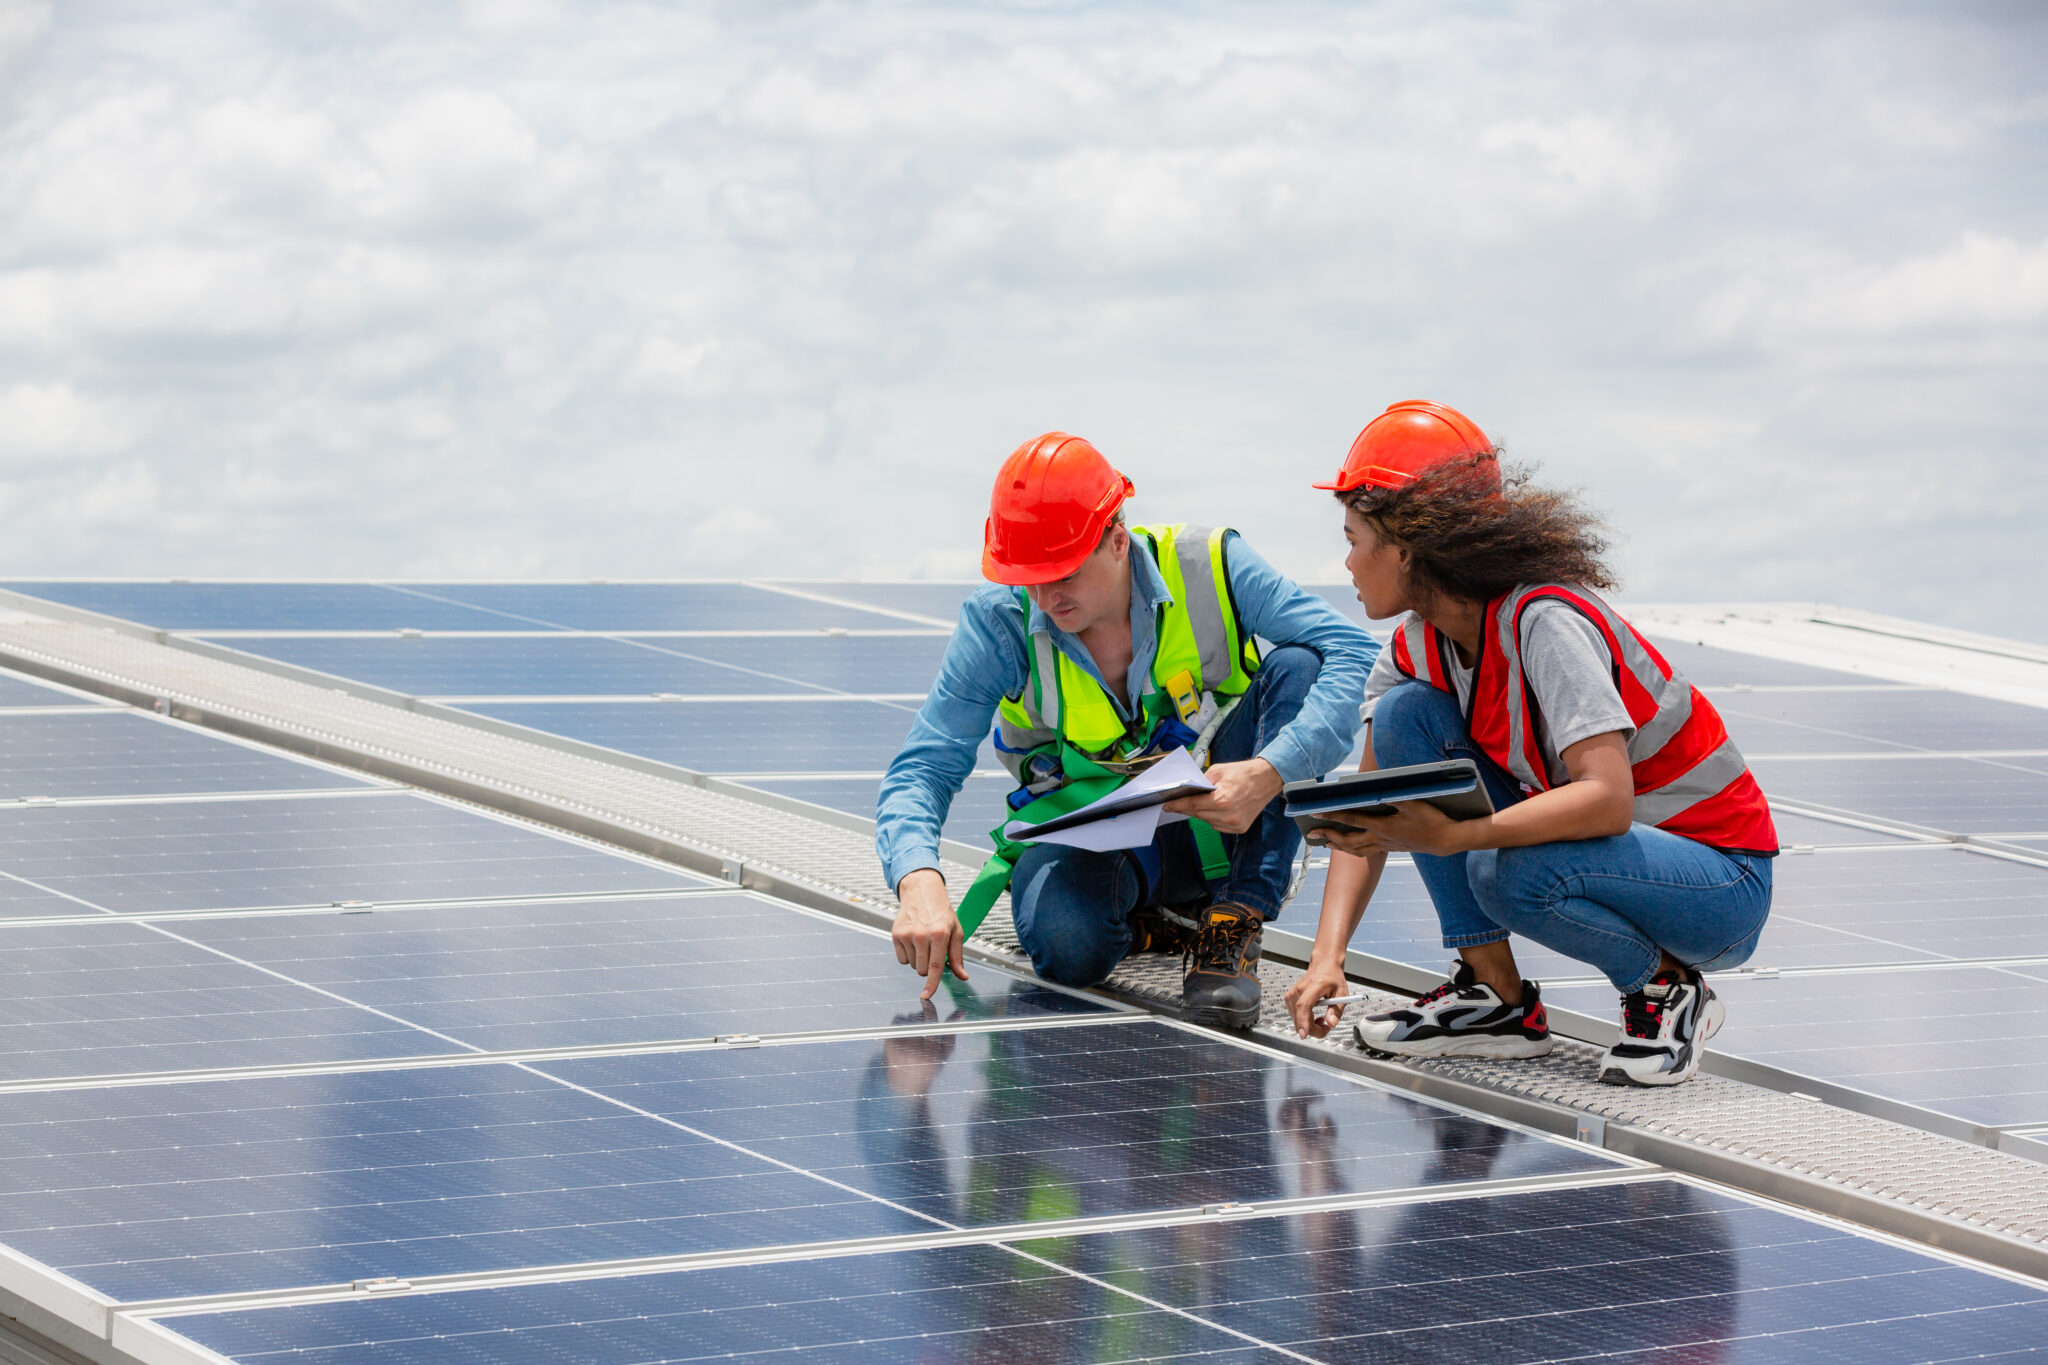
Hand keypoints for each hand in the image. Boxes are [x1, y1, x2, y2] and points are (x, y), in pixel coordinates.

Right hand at [891, 868, 966, 999]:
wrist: (922, 892)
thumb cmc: (941, 912)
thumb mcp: (956, 931)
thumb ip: (957, 956)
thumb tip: (962, 976)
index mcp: (940, 934)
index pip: (936, 967)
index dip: (932, 984)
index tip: (926, 996)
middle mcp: (922, 935)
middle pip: (923, 970)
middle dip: (929, 966)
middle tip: (933, 950)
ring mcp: (907, 934)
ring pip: (912, 966)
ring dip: (919, 960)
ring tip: (923, 942)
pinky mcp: (896, 934)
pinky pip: (902, 959)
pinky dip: (908, 955)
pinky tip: (913, 940)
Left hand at [1163, 757, 1282, 835]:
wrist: (1268, 779)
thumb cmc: (1244, 773)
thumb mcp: (1218, 771)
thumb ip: (1200, 782)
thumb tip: (1185, 790)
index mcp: (1222, 800)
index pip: (1193, 806)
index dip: (1177, 805)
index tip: (1166, 805)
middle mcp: (1228, 815)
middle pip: (1198, 815)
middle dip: (1187, 808)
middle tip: (1176, 803)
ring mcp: (1235, 824)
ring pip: (1207, 822)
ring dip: (1201, 813)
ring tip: (1201, 802)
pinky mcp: (1240, 828)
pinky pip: (1218, 825)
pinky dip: (1213, 818)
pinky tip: (1215, 808)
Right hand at [1283, 957, 1352, 1038]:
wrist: (1323, 965)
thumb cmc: (1332, 977)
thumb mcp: (1342, 993)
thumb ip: (1336, 1010)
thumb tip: (1331, 1023)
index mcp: (1314, 986)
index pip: (1304, 1005)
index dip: (1303, 1021)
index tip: (1304, 1034)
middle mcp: (1299, 989)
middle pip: (1300, 1017)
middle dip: (1314, 1029)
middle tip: (1327, 1025)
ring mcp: (1292, 994)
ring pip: (1297, 1020)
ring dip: (1310, 1025)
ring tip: (1322, 1018)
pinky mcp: (1289, 999)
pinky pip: (1295, 1017)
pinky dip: (1305, 1021)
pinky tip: (1313, 1014)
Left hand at [1304, 801, 1476, 857]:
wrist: (1445, 840)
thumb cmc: (1431, 820)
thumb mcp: (1414, 804)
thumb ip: (1394, 798)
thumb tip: (1377, 791)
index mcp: (1383, 826)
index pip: (1352, 819)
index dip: (1333, 815)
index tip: (1317, 812)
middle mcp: (1380, 839)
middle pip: (1348, 840)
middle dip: (1328, 836)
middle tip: (1311, 834)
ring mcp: (1385, 845)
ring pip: (1355, 850)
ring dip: (1338, 846)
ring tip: (1324, 843)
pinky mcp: (1390, 848)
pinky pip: (1365, 852)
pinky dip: (1353, 850)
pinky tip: (1348, 847)